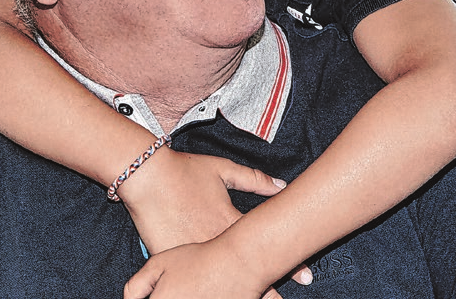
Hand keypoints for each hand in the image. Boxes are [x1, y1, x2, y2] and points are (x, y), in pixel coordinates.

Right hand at [116, 149, 310, 292]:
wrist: (148, 177)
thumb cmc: (185, 170)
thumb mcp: (222, 170)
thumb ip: (254, 179)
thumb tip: (282, 185)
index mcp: (229, 219)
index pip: (265, 245)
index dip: (289, 262)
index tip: (307, 276)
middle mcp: (215, 239)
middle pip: (248, 269)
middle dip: (269, 287)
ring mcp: (194, 252)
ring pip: (222, 279)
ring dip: (240, 291)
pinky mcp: (172, 259)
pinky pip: (191, 280)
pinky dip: (204, 289)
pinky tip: (215, 297)